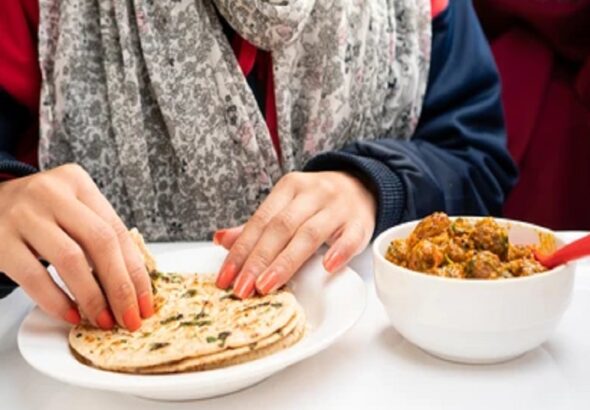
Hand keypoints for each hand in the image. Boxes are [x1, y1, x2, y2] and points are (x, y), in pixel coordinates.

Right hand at [0, 164, 152, 329]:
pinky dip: (57, 301)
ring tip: (104, 320)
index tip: (146, 302)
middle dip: (120, 286)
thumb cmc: (36, 213)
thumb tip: (134, 284)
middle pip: (100, 242)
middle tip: (130, 317)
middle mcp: (52, 192)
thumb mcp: (69, 208)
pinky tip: (72, 315)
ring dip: (93, 297)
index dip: (136, 271)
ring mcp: (23, 214)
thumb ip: (98, 235)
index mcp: (77, 182)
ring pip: (71, 260)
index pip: (117, 230)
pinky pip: (34, 276)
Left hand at [214, 171, 376, 297]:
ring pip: (309, 234)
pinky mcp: (360, 223)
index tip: (226, 277)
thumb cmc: (318, 202)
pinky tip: (326, 267)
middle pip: (280, 228)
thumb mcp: (287, 206)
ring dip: (286, 261)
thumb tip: (220, 240)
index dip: (241, 250)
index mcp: (289, 188)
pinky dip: (338, 252)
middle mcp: (312, 194)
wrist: (362, 186)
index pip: (260, 221)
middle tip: (242, 288)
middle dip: (258, 260)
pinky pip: (349, 237)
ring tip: (267, 285)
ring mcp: (337, 208)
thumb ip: (257, 226)